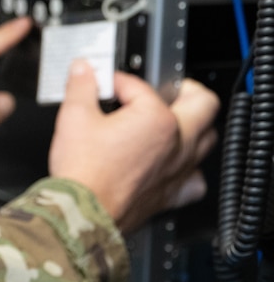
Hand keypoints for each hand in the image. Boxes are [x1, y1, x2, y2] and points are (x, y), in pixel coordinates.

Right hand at [48, 60, 219, 233]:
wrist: (83, 212)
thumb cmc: (83, 171)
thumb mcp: (74, 116)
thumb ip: (81, 86)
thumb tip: (83, 70)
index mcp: (156, 119)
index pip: (139, 86)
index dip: (117, 82)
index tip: (103, 85)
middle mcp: (177, 143)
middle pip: (202, 104)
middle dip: (183, 90)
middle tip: (164, 89)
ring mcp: (178, 169)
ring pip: (207, 139)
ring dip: (193, 126)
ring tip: (171, 121)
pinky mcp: (172, 193)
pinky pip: (196, 178)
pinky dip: (188, 168)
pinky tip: (172, 164)